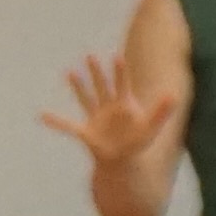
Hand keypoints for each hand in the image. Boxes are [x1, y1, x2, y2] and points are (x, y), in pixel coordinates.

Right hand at [43, 55, 181, 168]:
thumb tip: (174, 95)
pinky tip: (42, 116)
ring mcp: (95, 118)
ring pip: (85, 99)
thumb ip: (162, 111)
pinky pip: (67, 125)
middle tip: (90, 55)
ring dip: (78, 87)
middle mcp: (108, 107)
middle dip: (96, 72)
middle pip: (101, 86)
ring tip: (70, 72)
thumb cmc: (137, 142)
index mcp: (124, 105)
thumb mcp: (152, 127)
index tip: (116, 57)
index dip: (119, 72)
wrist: (122, 160)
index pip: (122, 84)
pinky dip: (55, 121)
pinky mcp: (85, 131)